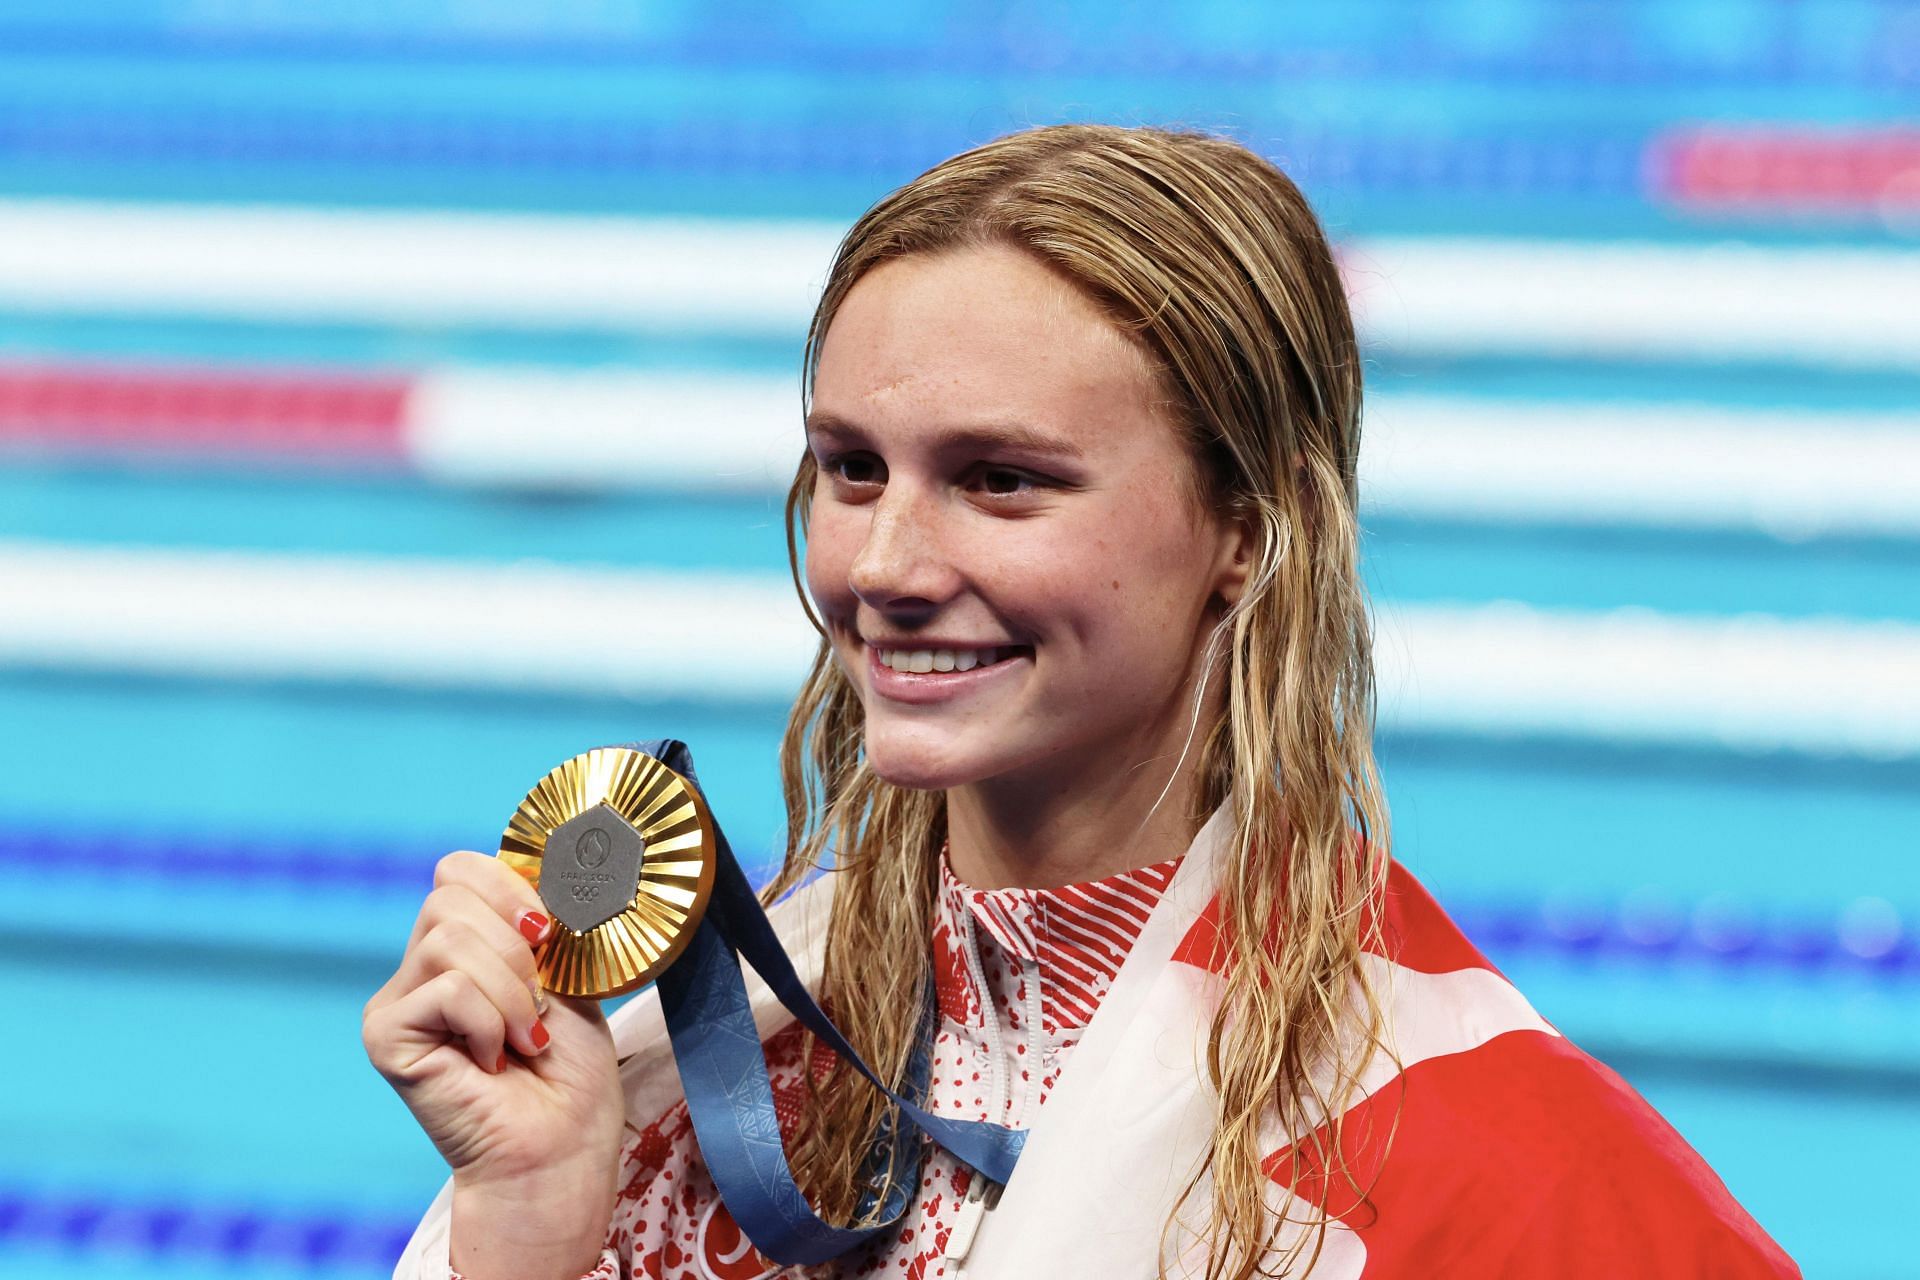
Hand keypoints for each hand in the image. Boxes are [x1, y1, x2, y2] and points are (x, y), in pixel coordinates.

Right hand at [363, 850, 624, 1277]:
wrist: (562, 1150)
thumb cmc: (570, 1075)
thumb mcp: (567, 978)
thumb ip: (543, 927)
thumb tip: (549, 873)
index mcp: (460, 948)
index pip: (457, 870)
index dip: (508, 886)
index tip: (549, 933)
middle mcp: (418, 970)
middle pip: (450, 896)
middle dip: (516, 946)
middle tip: (539, 1002)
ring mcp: (396, 1003)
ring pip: (448, 941)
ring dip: (510, 990)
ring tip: (526, 1037)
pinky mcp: (386, 1036)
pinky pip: (446, 989)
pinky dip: (490, 1020)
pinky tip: (497, 1059)